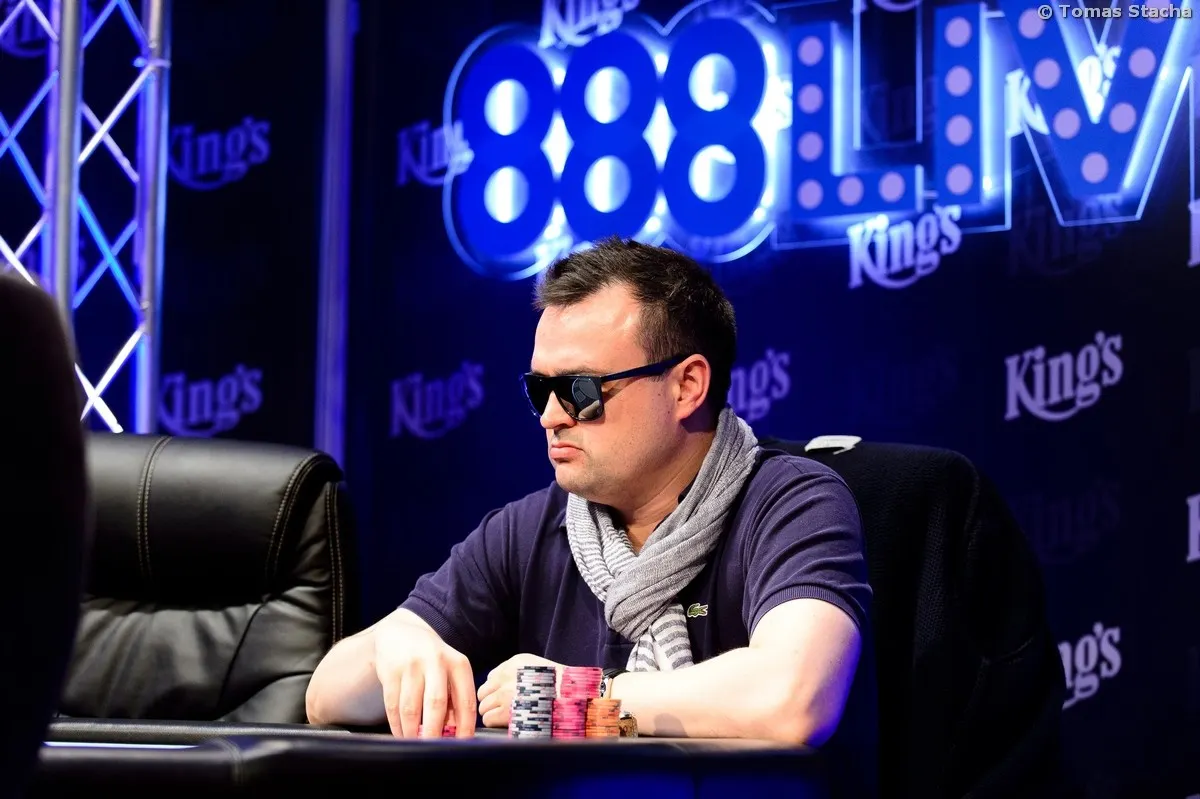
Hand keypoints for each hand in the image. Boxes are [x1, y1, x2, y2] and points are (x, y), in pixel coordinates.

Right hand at [373, 616, 476, 738]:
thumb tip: (455, 732)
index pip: (465, 699)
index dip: (465, 725)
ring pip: (410, 708)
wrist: (401, 633)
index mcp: (458, 663)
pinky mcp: (390, 672)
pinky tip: (401, 733)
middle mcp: (435, 662)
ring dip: (412, 732)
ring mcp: (411, 666)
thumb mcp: (450, 670)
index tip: (462, 743)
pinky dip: (397, 725)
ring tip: (415, 743)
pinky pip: (392, 706)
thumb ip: (455, 696)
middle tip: (434, 749)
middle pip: (436, 704)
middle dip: (434, 732)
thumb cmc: (432, 659)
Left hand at [477, 654, 563, 727]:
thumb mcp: (541, 669)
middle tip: (504, 709)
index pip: (493, 676)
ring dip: (492, 712)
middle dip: (492, 701)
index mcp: (516, 662)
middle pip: (484, 691)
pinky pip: (487, 719)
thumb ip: (521, 673)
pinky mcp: (505, 712)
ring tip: (507, 718)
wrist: (572, 701)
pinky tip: (506, 724)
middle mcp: (507, 676)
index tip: (507, 697)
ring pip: (483, 705)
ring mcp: (505, 694)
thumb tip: (503, 687)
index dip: (498, 689)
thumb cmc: (562, 689)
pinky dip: (494, 723)